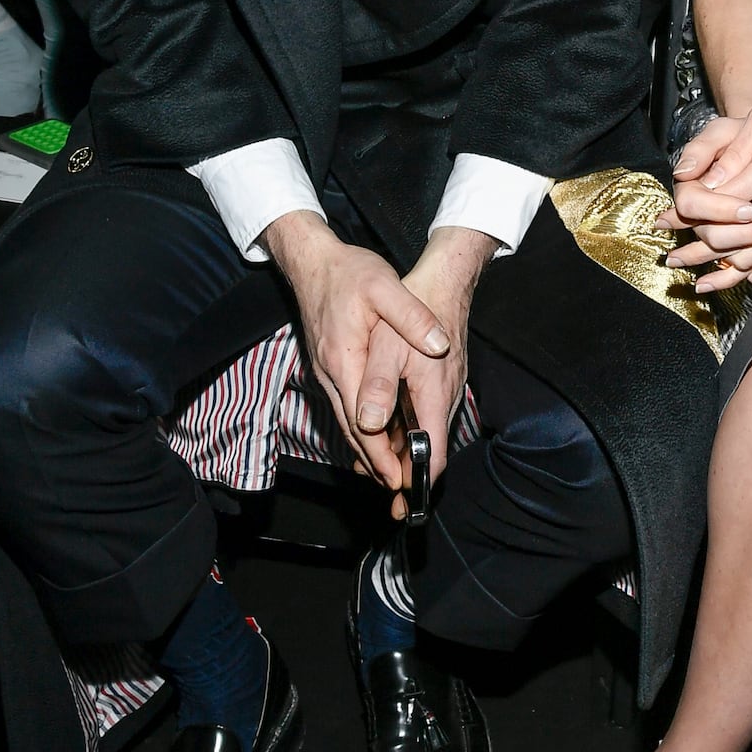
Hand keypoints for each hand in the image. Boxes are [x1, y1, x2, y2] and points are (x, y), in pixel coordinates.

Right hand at [265, 213, 455, 517]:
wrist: (313, 261)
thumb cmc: (349, 272)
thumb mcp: (384, 286)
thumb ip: (411, 317)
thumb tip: (438, 345)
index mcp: (344, 358)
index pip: (362, 419)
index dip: (380, 452)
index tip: (400, 477)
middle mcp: (330, 373)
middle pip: (352, 431)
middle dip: (375, 463)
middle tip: (400, 490)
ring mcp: (326, 373)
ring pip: (347, 423)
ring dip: (368, 452)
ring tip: (392, 478)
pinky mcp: (329, 369)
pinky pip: (345, 408)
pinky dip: (360, 431)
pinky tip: (375, 443)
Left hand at [658, 67, 751, 290]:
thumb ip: (730, 153)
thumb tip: (699, 178)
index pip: (722, 204)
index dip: (692, 212)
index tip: (667, 217)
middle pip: (735, 234)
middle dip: (699, 245)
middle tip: (671, 252)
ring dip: (721, 268)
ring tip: (691, 275)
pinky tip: (734, 276)